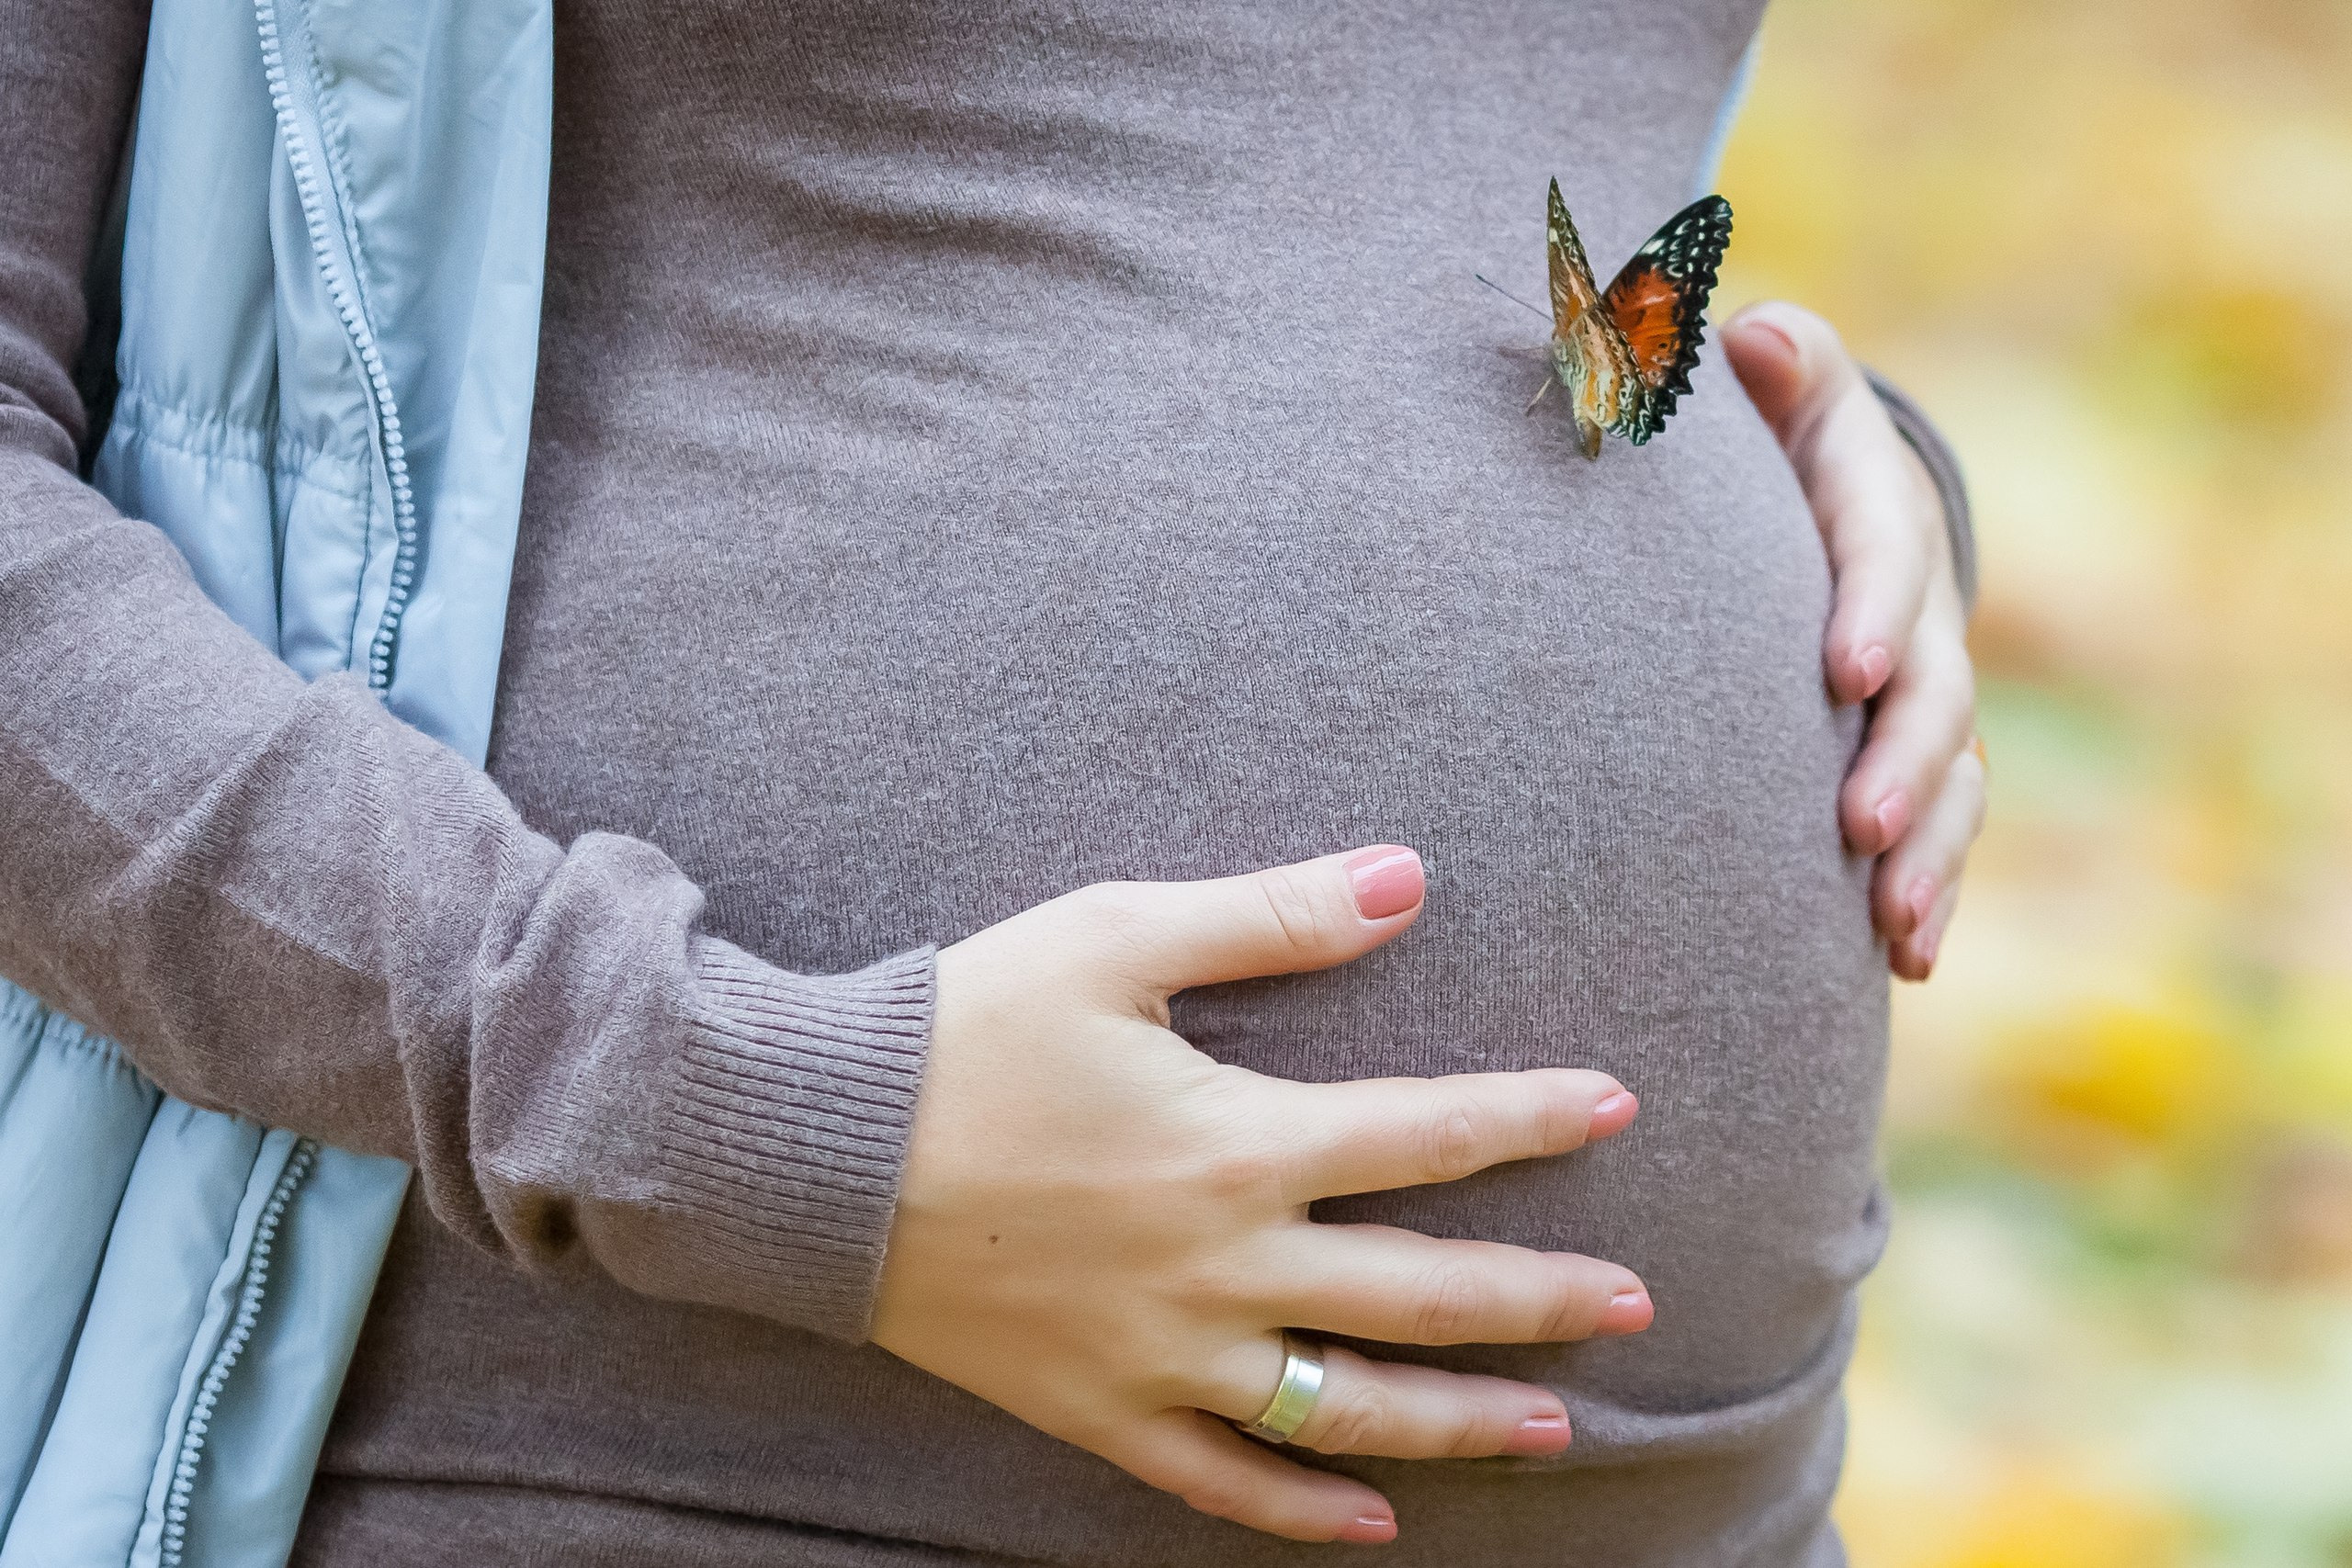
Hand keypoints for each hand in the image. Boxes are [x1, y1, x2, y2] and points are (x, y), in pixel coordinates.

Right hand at [872, 847, 1647, 1544]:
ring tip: (1556, 1429)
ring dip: (1462, 1422)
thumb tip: (1408, 877)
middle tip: (1636, 1305)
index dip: (1533, 1119)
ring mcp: (1163, 1353)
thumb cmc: (966, 1027)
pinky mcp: (1096, 1409)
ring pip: (1346, 1410)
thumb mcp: (1117, 937)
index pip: (1427, 1135)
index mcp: (1237, 1143)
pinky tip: (1370, 1526)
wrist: (809, 1150)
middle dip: (1541, 1299)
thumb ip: (1271, 914)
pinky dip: (1300, 1507)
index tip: (1616, 1107)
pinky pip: (1219, 1480)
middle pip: (1421, 1295)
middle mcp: (1222, 1265)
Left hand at [1723, 301, 1985, 979]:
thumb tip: (1755, 338)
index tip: (1842, 669)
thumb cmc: (1755, 435)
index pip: (1882, 550)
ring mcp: (1921, 687)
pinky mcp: (1906, 754)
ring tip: (1893, 927)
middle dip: (1903, 758)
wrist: (1800, 494)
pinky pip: (1935, 826)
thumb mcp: (1760, 380)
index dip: (1872, 606)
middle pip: (1934, 685)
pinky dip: (1927, 891)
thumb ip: (1761, 361)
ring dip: (1927, 852)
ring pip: (1952, 776)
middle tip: (1857, 826)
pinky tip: (1903, 962)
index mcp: (1874, 506)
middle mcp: (1916, 604)